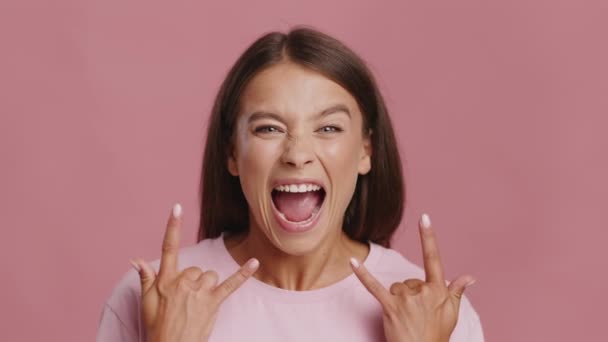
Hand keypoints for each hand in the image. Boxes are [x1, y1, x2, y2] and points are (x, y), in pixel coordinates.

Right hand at [129, 204, 258, 341]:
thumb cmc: (157, 327)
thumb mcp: (146, 302)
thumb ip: (145, 278)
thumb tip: (135, 259)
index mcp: (165, 280)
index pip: (168, 247)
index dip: (172, 226)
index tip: (177, 207)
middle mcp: (183, 282)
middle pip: (195, 268)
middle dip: (192, 281)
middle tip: (185, 301)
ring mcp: (199, 292)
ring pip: (210, 275)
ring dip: (207, 286)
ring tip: (198, 304)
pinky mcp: (213, 302)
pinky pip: (231, 284)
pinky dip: (244, 273)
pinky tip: (255, 262)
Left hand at [350, 213, 474, 341]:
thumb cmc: (437, 336)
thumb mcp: (452, 314)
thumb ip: (456, 291)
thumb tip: (470, 277)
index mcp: (438, 290)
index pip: (433, 259)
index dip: (429, 237)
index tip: (424, 217)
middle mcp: (423, 292)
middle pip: (409, 280)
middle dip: (410, 294)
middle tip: (416, 315)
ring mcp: (406, 300)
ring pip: (396, 286)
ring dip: (397, 299)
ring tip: (405, 318)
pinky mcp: (390, 307)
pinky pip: (374, 287)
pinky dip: (363, 274)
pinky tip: (353, 261)